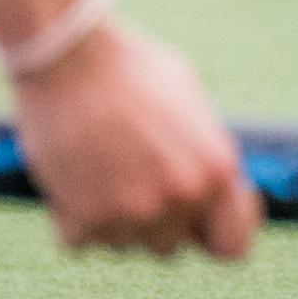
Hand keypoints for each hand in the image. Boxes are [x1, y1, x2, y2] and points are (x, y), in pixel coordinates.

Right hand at [12, 18, 259, 260]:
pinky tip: (70, 172)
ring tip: (98, 161)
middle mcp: (180, 198)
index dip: (215, 231)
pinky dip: (73, 216)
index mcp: (215, 169)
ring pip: (127, 243)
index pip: (231, 244)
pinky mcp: (85, 222)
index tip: (201, 213)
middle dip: (155, 216)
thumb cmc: (127, 67)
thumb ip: (202, 148)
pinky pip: (82, 239)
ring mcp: (132, 215)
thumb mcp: (186, 95)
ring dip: (114, 216)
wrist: (66, 53)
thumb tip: (210, 183)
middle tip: (130, 168)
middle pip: (171, 243)